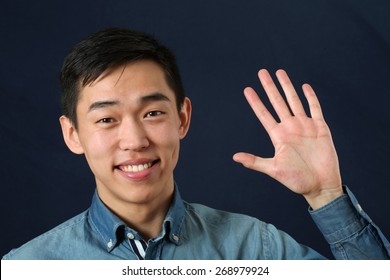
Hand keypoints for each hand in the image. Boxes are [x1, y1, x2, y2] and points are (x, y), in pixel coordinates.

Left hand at [233, 69, 342, 208]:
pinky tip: (304, 86)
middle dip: (269, 87)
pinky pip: (315, 108)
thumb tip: (234, 157)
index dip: (255, 102)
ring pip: (294, 101)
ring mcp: (305, 126)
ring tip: (279, 72)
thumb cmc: (297, 180)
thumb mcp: (274, 169)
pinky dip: (310, 97)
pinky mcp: (320, 128)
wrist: (321, 185)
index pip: (264, 114)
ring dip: (287, 86)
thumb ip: (255, 161)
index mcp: (278, 136)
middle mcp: (290, 128)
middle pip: (277, 102)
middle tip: (262, 72)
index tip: (247, 89)